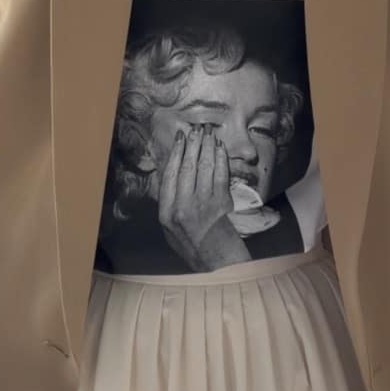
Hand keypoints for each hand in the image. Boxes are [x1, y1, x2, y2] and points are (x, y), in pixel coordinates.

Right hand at [158, 123, 249, 269]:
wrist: (216, 262)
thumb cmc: (192, 246)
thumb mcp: (169, 229)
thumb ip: (168, 204)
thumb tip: (169, 177)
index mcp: (167, 212)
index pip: (170, 174)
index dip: (176, 153)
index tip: (180, 138)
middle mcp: (183, 206)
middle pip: (187, 166)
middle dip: (193, 144)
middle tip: (196, 129)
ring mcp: (204, 203)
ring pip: (205, 167)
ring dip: (207, 146)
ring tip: (209, 132)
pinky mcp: (222, 203)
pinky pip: (221, 174)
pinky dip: (220, 158)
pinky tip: (220, 148)